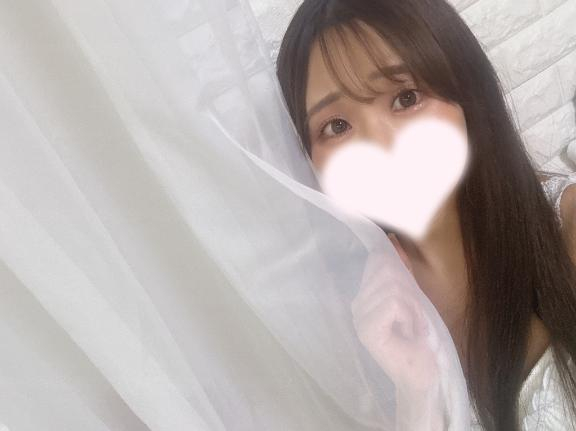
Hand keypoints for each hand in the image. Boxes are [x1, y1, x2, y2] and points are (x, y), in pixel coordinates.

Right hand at [350, 236, 439, 395]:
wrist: (422, 377)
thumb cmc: (419, 339)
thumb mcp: (413, 297)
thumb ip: (402, 271)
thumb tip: (393, 239)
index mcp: (365, 296)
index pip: (378, 261)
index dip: (399, 265)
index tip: (412, 288)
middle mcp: (357, 304)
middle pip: (387, 270)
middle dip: (410, 290)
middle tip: (415, 316)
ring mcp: (360, 317)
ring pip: (393, 287)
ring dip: (414, 306)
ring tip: (414, 326)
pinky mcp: (368, 329)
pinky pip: (394, 303)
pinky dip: (411, 315)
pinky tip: (411, 332)